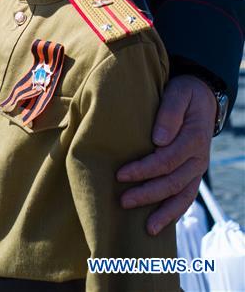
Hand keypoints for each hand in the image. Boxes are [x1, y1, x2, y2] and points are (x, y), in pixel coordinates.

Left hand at [117, 75, 215, 234]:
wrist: (202, 97)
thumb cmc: (184, 93)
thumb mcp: (178, 93)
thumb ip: (169, 112)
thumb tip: (159, 139)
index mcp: (194, 138)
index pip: (167, 160)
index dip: (144, 170)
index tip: (121, 175)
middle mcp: (198, 158)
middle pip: (173, 182)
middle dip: (147, 194)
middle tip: (123, 201)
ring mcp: (197, 169)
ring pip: (183, 196)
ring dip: (164, 213)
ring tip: (147, 229)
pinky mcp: (193, 174)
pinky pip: (186, 196)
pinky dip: (174, 212)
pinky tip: (159, 223)